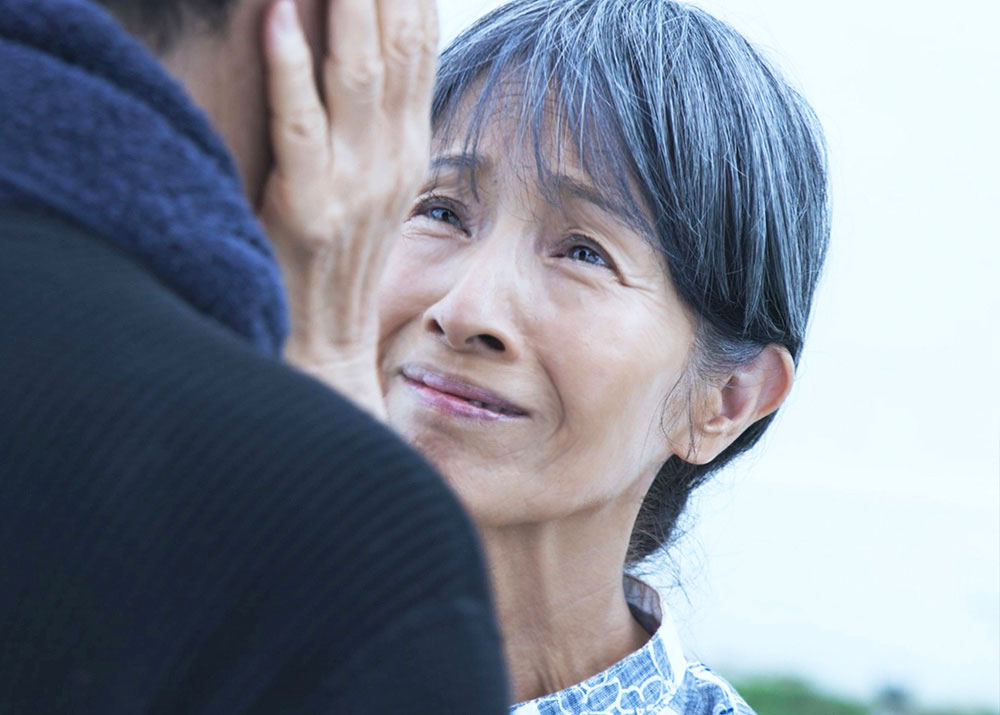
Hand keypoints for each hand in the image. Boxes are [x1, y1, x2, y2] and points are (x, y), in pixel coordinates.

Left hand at [258, 0, 437, 419]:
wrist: (325, 343)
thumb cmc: (336, 260)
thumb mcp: (372, 185)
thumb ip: (375, 123)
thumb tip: (363, 60)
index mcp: (407, 147)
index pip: (419, 44)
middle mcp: (391, 157)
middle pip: (396, 45)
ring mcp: (354, 183)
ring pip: (356, 73)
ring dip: (343, 2)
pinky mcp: (308, 207)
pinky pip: (300, 126)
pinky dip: (288, 69)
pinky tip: (278, 17)